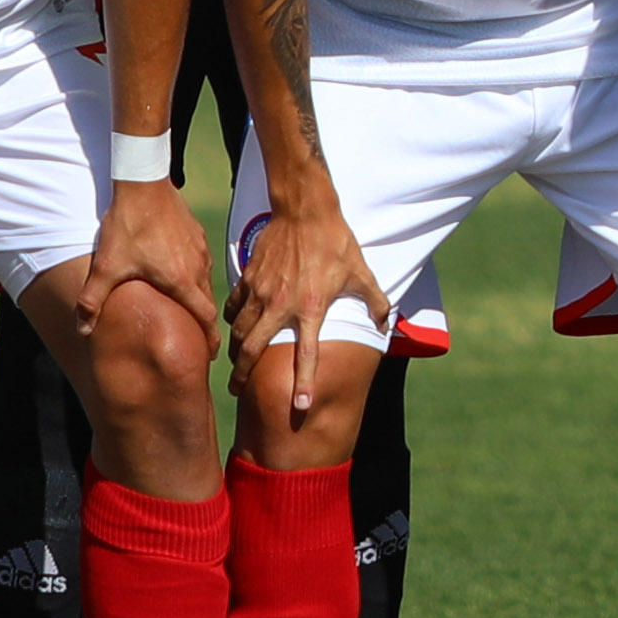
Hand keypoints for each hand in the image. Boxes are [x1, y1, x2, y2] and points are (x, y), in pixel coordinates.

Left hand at [80, 176, 214, 369]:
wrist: (144, 183)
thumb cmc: (128, 225)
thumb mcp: (106, 267)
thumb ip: (93, 302)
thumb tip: (82, 330)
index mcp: (181, 281)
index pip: (205, 318)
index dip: (209, 339)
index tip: (209, 355)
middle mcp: (197, 267)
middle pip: (208, 303)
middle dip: (205, 323)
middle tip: (198, 340)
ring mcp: (200, 250)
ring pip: (206, 282)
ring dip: (200, 298)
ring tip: (188, 309)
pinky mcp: (197, 235)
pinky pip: (202, 263)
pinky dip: (196, 276)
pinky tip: (180, 274)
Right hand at [224, 188, 392, 418]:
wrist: (305, 211)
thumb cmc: (335, 242)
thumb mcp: (361, 273)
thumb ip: (376, 301)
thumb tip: (387, 323)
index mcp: (311, 308)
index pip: (306, 354)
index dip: (304, 382)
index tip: (300, 406)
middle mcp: (281, 305)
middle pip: (253, 350)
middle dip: (242, 376)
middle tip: (236, 392)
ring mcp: (260, 292)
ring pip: (238, 331)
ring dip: (235, 351)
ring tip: (233, 364)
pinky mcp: (248, 278)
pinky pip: (233, 306)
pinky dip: (231, 320)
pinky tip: (233, 326)